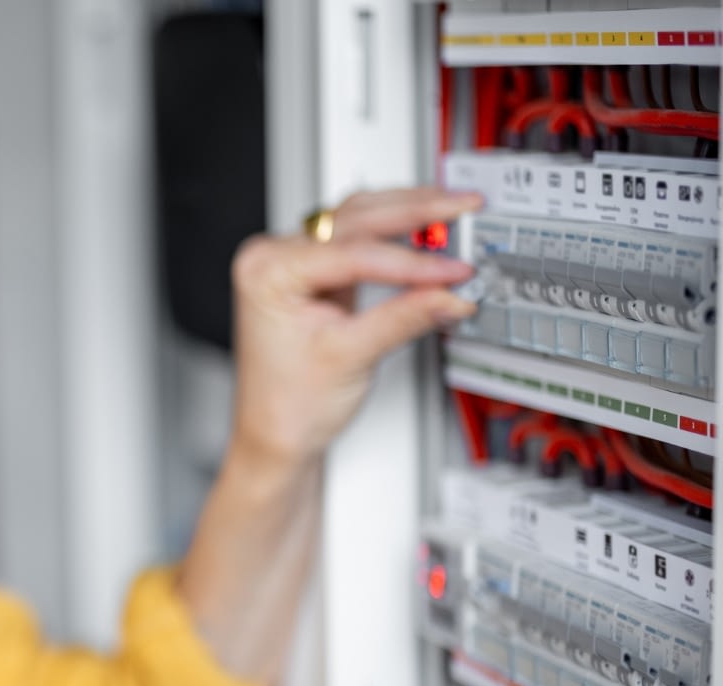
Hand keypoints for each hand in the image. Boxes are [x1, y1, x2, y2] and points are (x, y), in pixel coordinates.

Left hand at [228, 188, 482, 467]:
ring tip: (452, 208)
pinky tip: (424, 227)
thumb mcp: (352, 356)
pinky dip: (393, 234)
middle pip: (353, 219)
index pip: (351, 253)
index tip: (454, 270)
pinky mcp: (312, 271)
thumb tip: (451, 292)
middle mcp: (272, 258)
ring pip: (356, 219)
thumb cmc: (290, 404)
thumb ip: (405, 317)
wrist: (276, 433)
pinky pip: (357, 239)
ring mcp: (290, 261)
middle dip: (414, 212)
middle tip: (462, 206)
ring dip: (406, 212)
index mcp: (267, 272)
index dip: (411, 261)